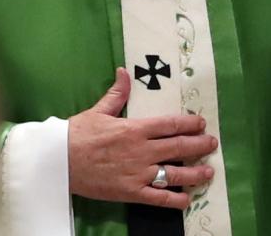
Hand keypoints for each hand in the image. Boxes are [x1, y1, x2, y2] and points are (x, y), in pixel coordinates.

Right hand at [67, 68, 217, 208]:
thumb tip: (124, 71)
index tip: (202, 124)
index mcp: (136, 129)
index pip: (171, 124)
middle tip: (212, 144)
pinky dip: (174, 199)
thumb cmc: (78, 134)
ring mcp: (137, 173)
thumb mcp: (99, 110)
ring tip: (208, 172)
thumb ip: (117, 93)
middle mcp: (142, 151)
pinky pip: (157, 198)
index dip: (190, 124)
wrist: (57, 162)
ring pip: (173, 173)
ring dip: (194, 173)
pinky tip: (187, 199)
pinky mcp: (130, 192)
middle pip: (178, 147)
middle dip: (199, 146)